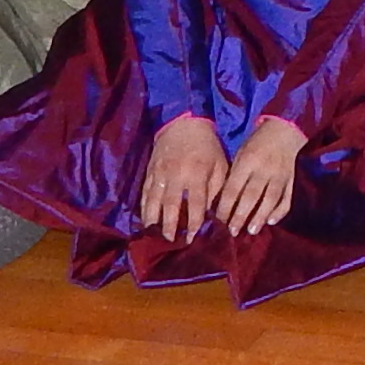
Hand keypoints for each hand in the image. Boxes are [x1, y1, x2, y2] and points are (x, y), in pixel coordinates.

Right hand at [137, 116, 232, 236]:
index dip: (194, 223)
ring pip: (153, 201)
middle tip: (171, 241)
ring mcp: (159, 174)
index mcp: (196, 174)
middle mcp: (175, 175)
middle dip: (170, 225)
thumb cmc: (207, 146)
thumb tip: (212, 214)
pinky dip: (144, 208)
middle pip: (171, 205)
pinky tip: (145, 221)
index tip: (193, 237)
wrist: (184, 123)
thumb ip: (216, 190)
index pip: (195, 204)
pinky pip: (144, 193)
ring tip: (155, 236)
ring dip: (154, 220)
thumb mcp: (220, 165)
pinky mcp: (149, 172)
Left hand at [217, 117, 305, 233]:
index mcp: (247, 161)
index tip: (219, 220)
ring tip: (251, 230)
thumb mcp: (242, 152)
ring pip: (270, 200)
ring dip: (259, 217)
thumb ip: (235, 174)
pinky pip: (287, 198)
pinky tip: (271, 221)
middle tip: (233, 231)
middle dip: (240, 216)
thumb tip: (225, 200)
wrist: (286, 127)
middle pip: (251, 197)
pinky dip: (280, 211)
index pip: (234, 188)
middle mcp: (264, 169)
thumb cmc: (258, 141)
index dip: (225, 206)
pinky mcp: (293, 178)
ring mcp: (281, 174)